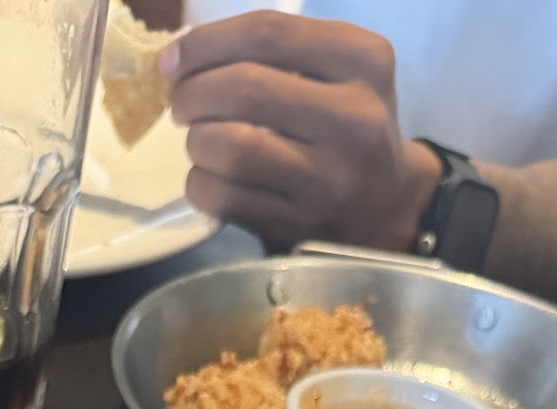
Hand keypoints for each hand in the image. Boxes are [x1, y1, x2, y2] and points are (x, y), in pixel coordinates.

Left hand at [162, 11, 439, 253]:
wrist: (382, 213)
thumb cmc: (345, 131)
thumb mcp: (338, 74)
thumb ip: (276, 53)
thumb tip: (182, 57)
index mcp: (364, 62)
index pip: (268, 33)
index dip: (206, 43)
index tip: (174, 59)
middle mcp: (354, 119)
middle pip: (245, 88)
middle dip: (193, 93)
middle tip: (182, 104)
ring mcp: (328, 180)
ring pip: (231, 146)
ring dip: (197, 141)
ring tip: (200, 141)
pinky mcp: (300, 226)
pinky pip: (225, 197)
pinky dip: (200, 183)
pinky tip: (209, 177)